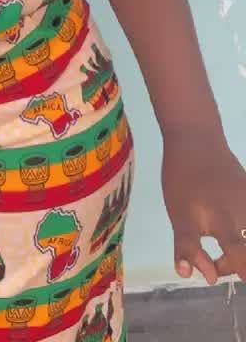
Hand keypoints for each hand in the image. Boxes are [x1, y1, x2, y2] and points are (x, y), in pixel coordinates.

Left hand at [162, 130, 245, 283]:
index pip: (243, 262)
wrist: (196, 139)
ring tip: (222, 244)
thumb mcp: (178, 216)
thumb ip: (189, 248)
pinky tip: (230, 226)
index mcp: (227, 227)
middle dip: (238, 264)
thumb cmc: (183, 179)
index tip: (218, 272)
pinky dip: (241, 229)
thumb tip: (205, 278)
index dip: (238, 271)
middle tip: (216, 262)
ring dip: (240, 247)